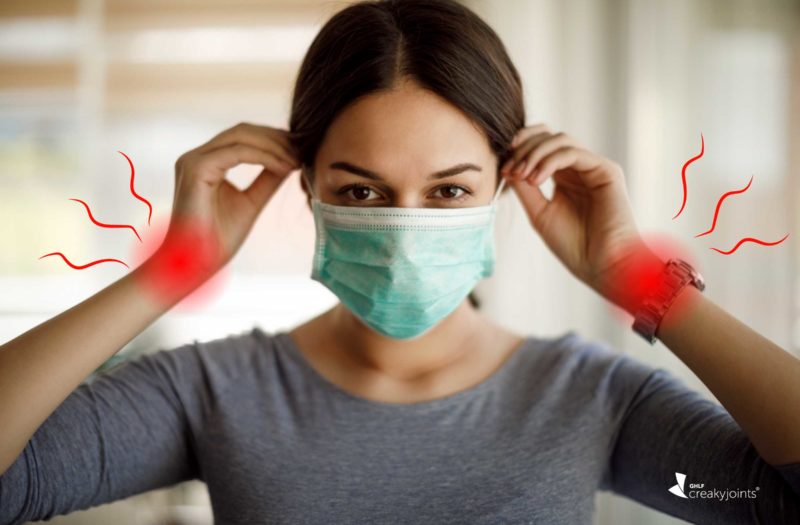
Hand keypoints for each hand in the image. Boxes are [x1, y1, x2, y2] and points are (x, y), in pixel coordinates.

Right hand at [143, 122, 298, 301]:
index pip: (243, 137)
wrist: (194, 264)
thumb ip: (267, 180)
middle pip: (243, 131)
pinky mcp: (196, 169)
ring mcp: (193, 160)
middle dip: (277, 138)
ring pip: (241, 136)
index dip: (273, 140)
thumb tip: (291, 161)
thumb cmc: (216, 241)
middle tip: (303, 150)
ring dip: (274, 146)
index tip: (300, 151)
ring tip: (297, 160)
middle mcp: (196, 156)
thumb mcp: (251, 203)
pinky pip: (238, 152)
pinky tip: (284, 167)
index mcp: (205, 162)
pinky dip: (265, 156)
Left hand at [500, 124, 660, 311]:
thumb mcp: (539, 213)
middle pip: (549, 136)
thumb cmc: (574, 246)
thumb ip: (524, 188)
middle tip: (510, 168)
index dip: (520, 149)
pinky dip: (550, 161)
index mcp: (565, 177)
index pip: (541, 146)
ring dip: (535, 153)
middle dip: (524, 147)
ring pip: (560, 140)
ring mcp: (594, 167)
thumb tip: (507, 166)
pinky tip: (536, 179)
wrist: (602, 266)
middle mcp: (580, 168)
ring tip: (522, 175)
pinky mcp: (607, 170)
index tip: (503, 168)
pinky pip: (573, 153)